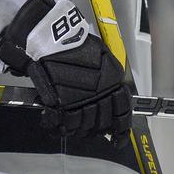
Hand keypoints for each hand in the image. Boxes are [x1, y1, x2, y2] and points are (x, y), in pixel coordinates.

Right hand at [0, 0, 130, 139]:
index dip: (120, 130)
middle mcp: (101, 92)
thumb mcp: (99, 56)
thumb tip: (104, 98)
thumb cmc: (73, 40)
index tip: (117, 139)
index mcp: (113, 81)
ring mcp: (81, 98)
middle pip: (101, 122)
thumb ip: (103, 78)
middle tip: (85, 130)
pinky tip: (53, 124)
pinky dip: (57, 125)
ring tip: (67, 127)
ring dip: (76, 129)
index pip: (121, 112)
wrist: (51, 34)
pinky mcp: (62, 101)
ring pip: (83, 125)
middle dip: (93, 129)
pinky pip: (63, 121)